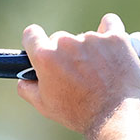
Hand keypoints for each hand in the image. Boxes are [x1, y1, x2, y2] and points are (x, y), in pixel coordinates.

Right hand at [19, 13, 139, 136]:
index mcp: (45, 57)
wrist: (116, 116)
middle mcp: (67, 43)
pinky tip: (109, 44)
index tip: (41, 47)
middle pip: (60, 39)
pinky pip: (110, 23)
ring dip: (88, 50)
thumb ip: (27, 88)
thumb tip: (24, 79)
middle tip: (76, 73)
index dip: (35, 42)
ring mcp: (92, 39)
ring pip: (85, 38)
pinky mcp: (115, 38)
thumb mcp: (44, 106)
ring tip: (99, 73)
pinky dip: (109, 32)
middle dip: (65, 53)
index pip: (31, 34)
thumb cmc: (78, 113)